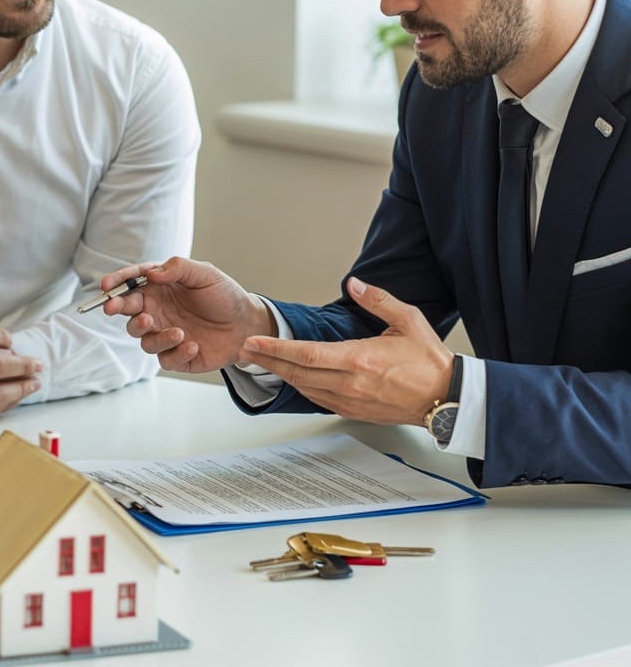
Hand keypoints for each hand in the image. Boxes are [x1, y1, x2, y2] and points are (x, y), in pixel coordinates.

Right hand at [99, 258, 275, 372]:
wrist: (246, 325)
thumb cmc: (224, 295)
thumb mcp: (205, 273)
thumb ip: (178, 268)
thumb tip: (151, 274)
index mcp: (160, 287)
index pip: (131, 283)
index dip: (117, 283)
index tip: (106, 285)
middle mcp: (157, 310)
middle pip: (127, 311)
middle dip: (117, 308)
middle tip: (114, 308)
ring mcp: (164, 333)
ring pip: (143, 338)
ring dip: (154, 335)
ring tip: (178, 331)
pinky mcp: (175, 355)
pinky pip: (164, 358)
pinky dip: (176, 352)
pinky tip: (193, 344)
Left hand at [239, 277, 453, 424]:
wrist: (448, 398)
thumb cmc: (429, 361)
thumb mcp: (407, 320)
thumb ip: (377, 300)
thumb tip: (354, 284)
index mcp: (360, 359)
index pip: (307, 355)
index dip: (276, 349)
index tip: (255, 342)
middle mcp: (351, 383)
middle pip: (298, 373)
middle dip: (268, 361)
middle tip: (247, 350)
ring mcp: (352, 401)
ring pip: (305, 388)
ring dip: (282, 375)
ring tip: (263, 361)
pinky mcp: (355, 412)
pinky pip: (319, 399)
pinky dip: (302, 387)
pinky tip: (293, 377)